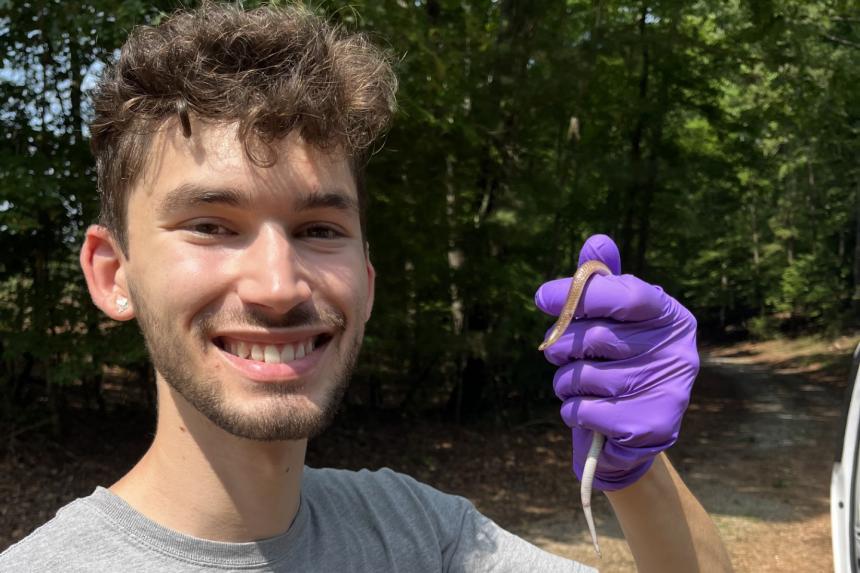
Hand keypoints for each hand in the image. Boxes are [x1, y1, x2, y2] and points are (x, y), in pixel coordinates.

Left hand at [534, 234, 698, 490]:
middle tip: (560, 353)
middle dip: (562, 346)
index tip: (542, 299)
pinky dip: (572, 411)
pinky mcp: (653, 427)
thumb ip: (601, 282)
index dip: (578, 294)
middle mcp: (679, 351)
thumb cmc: (614, 363)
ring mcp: (671, 391)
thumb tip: (597, 241)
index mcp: (671, 315)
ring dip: (565, 383)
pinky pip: (584, 410)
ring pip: (583, 377)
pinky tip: (587, 413)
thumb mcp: (609, 320)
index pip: (624, 294)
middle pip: (594, 337)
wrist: (628, 434)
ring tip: (579, 385)